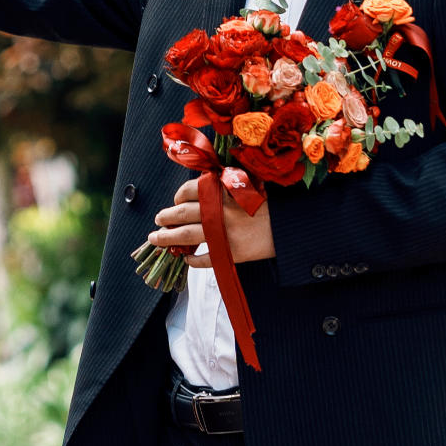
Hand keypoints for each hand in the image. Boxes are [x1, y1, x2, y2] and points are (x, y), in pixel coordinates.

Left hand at [146, 172, 274, 271]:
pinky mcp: (230, 253)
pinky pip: (203, 259)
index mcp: (221, 192)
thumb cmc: (266, 205)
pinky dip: (192, 260)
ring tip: (157, 238)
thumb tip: (195, 194)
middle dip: (165, 218)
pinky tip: (187, 259)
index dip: (177, 197)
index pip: (189, 191)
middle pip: (181, 214)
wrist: (289, 227)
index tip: (174, 202)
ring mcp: (222, 234)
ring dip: (167, 238)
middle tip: (158, 221)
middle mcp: (218, 211)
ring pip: (186, 236)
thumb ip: (220, 187)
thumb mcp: (243, 186)